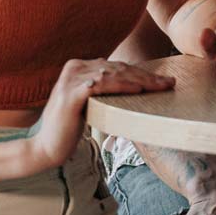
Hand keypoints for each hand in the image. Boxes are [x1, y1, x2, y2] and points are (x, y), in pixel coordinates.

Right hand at [30, 58, 173, 170]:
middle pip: (118, 69)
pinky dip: (123, 85)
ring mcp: (72, 78)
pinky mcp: (72, 93)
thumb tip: (133, 85)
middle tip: (169, 82)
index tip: (163, 80)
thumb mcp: (90, 104)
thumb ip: (103, 90)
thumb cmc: (70, 128)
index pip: (116, 67)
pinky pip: (103, 85)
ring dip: (141, 80)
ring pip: (114, 75)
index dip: (142, 72)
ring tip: (161, 86)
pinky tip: (139, 88)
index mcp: (78, 67)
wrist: (46, 147)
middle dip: (147, 76)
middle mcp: (74, 67)